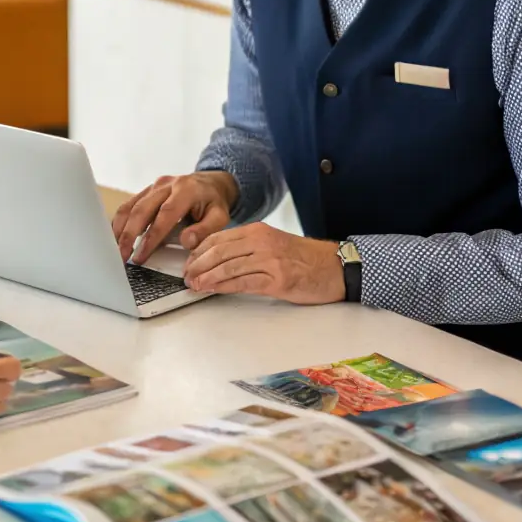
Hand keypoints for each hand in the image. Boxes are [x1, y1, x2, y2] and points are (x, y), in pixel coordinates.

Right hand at [113, 171, 237, 263]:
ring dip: (120, 229)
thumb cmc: (214, 203)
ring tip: (115, 249)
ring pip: (131, 206)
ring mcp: (155, 186)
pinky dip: (121, 221)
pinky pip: (129, 205)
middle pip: (141, 209)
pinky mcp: (147, 190)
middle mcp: (167, 185)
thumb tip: (186, 241)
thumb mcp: (220, 217)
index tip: (140, 256)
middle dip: (129, 235)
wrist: (210, 183)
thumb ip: (205, 230)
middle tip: (122, 257)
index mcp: (186, 190)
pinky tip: (116, 236)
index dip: (151, 237)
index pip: (164, 214)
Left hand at [184, 223, 343, 303]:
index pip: (219, 238)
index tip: (189, 262)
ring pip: (228, 267)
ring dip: (206, 277)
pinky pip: (243, 283)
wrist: (335, 267)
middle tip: (186, 276)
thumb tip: (218, 260)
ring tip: (194, 285)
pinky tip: (212, 290)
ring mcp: (270, 260)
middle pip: (219, 252)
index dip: (199, 252)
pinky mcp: (277, 280)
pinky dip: (223, 287)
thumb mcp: (273, 244)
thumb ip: (248, 248)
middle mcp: (262, 242)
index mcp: (258, 231)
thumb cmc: (305, 258)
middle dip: (198, 265)